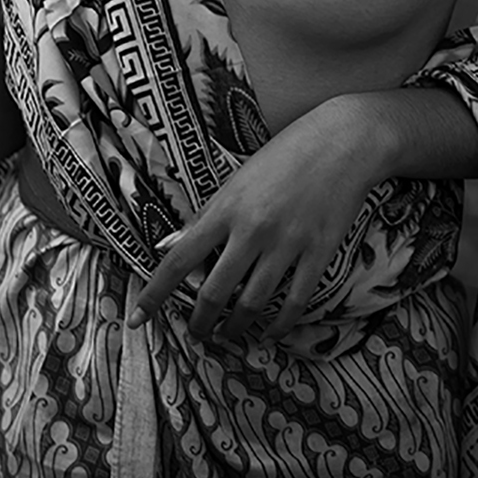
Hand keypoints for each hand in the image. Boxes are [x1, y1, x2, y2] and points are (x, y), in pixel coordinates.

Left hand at [128, 97, 390, 345]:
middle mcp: (252, 229)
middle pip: (214, 293)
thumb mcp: (237, 180)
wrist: (340, 141)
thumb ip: (207, 216)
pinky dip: (278, 326)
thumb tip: (174, 247)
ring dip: (235, 329)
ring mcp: (287, 243)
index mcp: (226, 208)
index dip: (154, 295)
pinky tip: (269, 333)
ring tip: (228, 337)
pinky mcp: (319, 253)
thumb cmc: (284, 155)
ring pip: (252, 304)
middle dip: (200, 323)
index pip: (178, 261)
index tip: (136, 319)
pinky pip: (294, 302)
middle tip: (196, 336)